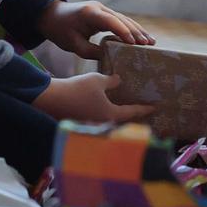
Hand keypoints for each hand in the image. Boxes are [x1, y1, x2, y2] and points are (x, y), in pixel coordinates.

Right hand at [33, 73, 153, 122]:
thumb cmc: (78, 89)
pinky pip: (98, 120)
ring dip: (118, 116)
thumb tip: (119, 80)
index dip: (144, 109)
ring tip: (124, 108)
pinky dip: (104, 114)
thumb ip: (111, 81)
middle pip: (122, 122)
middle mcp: (103, 124)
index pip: (132, 112)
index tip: (154, 107)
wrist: (51, 99)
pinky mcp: (82, 124)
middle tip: (141, 110)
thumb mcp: (98, 81)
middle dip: (132, 116)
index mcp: (111, 114)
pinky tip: (104, 107)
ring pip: (110, 122)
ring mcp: (92, 126)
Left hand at [37, 0, 154, 59]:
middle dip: (136, 32)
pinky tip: (141, 38)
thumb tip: (109, 58)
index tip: (134, 43)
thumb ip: (91, 51)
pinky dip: (131, 29)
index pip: (110, 21)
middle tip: (149, 44)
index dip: (123, 31)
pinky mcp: (105, 14)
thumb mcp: (72, 44)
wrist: (51, 15)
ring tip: (151, 42)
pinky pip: (121, 21)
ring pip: (124, 19)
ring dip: (138, 30)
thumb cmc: (60, 30)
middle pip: (122, 19)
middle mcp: (99, 8)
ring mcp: (103, 9)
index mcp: (90, 13)